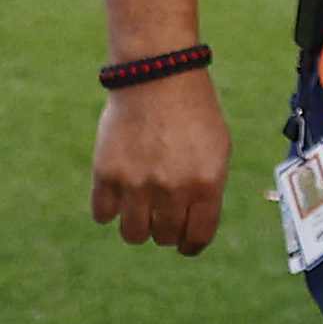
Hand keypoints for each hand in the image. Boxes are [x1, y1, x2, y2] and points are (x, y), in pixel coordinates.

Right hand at [93, 74, 229, 255]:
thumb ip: (207, 188)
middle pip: (164, 237)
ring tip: (141, 209)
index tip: (186, 245)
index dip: (192, 245)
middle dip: (166, 232)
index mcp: (207, 183)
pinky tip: (118, 195)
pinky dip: (109, 210)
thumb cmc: (194, 112)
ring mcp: (137, 183)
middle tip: (163, 217)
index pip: (198, 236)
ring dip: (137, 226)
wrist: (158, 78)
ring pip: (133, 234)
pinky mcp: (106, 174)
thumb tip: (193, 224)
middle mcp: (172, 189)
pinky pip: (102, 215)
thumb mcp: (218, 149)